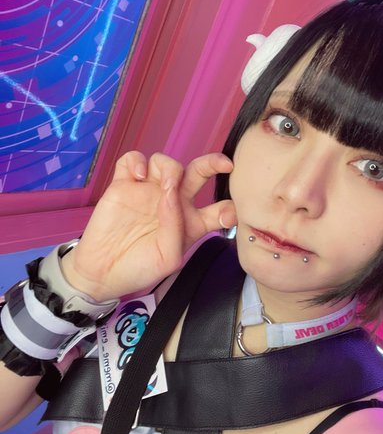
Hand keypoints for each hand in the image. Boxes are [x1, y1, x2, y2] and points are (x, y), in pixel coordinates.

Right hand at [61, 151, 236, 300]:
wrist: (102, 273)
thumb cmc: (139, 269)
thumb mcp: (168, 258)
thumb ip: (176, 227)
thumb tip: (171, 195)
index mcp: (192, 223)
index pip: (219, 208)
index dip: (229, 207)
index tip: (229, 212)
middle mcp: (175, 202)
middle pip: (199, 172)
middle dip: (213, 163)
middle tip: (222, 164)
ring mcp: (149, 191)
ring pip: (166, 163)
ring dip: (170, 168)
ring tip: (164, 186)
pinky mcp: (124, 185)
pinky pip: (133, 160)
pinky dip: (137, 161)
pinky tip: (137, 176)